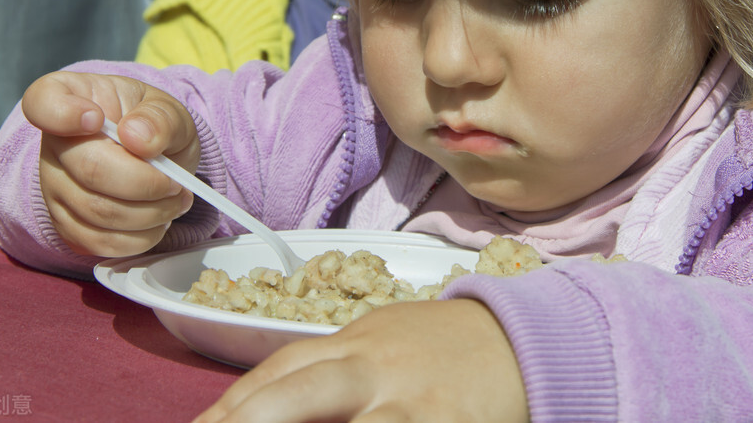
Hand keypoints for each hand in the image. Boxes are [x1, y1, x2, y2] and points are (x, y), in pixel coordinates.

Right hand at [22, 71, 200, 257]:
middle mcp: (52, 144)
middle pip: (91, 170)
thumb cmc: (151, 125)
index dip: (64, 113)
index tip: (95, 118)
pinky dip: (141, 236)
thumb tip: (138, 137)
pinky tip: (158, 219)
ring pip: (99, 213)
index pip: (43, 101)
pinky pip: (100, 241)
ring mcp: (53, 187)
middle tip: (177, 183)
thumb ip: (159, 118)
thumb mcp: (166, 109)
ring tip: (175, 199)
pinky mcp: (66, 225)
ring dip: (151, 213)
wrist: (151, 156)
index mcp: (68, 97)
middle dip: (148, 182)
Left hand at [194, 299, 529, 422]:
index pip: (277, 371)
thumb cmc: (437, 348)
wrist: (522, 338)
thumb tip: (258, 404)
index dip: (229, 406)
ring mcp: (414, 401)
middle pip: (300, 390)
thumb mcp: (378, 343)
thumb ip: (328, 369)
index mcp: (352, 343)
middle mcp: (376, 367)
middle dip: (249, 419)